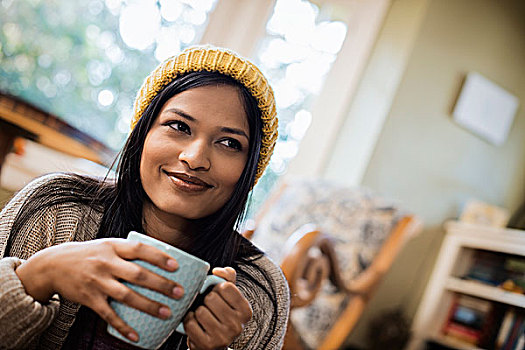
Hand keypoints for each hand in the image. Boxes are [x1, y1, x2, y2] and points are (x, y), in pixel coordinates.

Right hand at [15, 238, 184, 342]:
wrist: (53, 265)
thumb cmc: (88, 254)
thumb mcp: (107, 245)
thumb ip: (128, 251)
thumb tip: (159, 256)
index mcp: (113, 247)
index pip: (140, 249)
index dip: (158, 257)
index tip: (175, 266)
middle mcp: (106, 263)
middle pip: (138, 275)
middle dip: (161, 284)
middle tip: (178, 292)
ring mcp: (98, 281)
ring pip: (126, 295)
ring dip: (148, 305)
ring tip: (166, 312)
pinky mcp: (89, 298)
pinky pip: (108, 314)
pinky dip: (122, 325)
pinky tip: (136, 334)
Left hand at [184, 267, 252, 349]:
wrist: (214, 343)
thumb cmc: (220, 313)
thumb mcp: (228, 295)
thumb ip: (227, 276)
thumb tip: (217, 271)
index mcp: (245, 311)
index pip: (225, 287)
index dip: (217, 288)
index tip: (218, 296)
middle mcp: (237, 326)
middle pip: (211, 298)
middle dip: (206, 300)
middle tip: (209, 307)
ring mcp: (223, 337)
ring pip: (200, 311)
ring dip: (197, 311)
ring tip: (202, 316)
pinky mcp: (207, 345)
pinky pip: (190, 324)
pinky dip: (189, 321)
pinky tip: (195, 323)